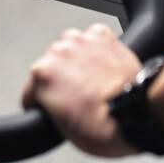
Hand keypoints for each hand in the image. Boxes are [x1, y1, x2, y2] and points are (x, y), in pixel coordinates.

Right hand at [21, 24, 142, 156]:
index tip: (50, 106)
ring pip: (70, 47)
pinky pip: (93, 38)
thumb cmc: (99, 126)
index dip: (40, 102)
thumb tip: (57, 101)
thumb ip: (50, 104)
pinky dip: (96, 49)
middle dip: (60, 78)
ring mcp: (81, 41)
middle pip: (51, 64)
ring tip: (92, 79)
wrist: (133, 113)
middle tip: (76, 95)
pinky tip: (104, 65)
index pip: (31, 90)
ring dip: (76, 59)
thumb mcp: (60, 127)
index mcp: (41, 74)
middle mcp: (58, 52)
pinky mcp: (102, 35)